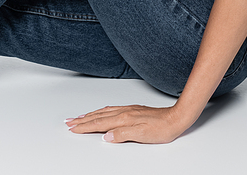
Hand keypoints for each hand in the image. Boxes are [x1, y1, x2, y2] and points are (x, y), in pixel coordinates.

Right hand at [65, 103, 189, 143]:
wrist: (176, 118)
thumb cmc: (161, 128)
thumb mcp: (141, 135)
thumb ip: (122, 135)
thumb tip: (106, 136)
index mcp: (124, 119)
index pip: (100, 123)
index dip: (85, 126)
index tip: (73, 127)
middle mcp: (124, 112)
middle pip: (99, 116)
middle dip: (83, 119)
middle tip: (69, 121)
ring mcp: (129, 110)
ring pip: (105, 111)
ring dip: (91, 114)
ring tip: (81, 116)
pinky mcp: (133, 110)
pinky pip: (112, 109)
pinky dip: (102, 111)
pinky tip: (102, 112)